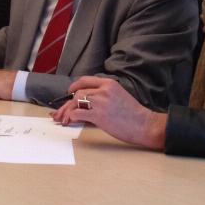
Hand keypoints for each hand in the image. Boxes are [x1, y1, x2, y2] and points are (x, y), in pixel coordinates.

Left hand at [52, 77, 166, 149]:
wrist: (143, 124)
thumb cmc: (133, 113)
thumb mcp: (119, 95)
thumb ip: (104, 94)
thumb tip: (86, 101)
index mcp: (109, 83)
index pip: (85, 80)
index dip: (74, 86)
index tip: (69, 92)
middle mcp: (104, 90)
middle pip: (78, 92)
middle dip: (67, 103)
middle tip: (60, 112)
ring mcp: (101, 102)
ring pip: (76, 101)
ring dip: (67, 111)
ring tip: (64, 119)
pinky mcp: (99, 115)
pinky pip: (78, 113)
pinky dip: (71, 117)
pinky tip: (70, 121)